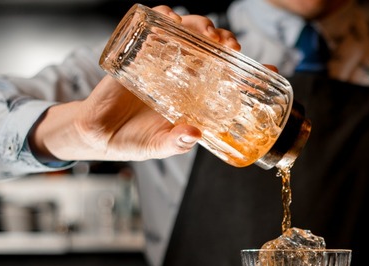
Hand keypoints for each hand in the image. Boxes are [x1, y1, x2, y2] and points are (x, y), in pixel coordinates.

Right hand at [29, 5, 240, 162]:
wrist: (98, 134)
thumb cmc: (135, 140)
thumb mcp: (161, 146)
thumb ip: (177, 142)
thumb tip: (193, 134)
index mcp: (196, 95)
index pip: (229, 76)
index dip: (249, 70)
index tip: (270, 68)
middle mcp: (183, 74)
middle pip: (212, 47)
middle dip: (225, 41)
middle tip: (231, 47)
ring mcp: (161, 61)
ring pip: (187, 32)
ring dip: (200, 25)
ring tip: (207, 33)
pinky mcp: (138, 53)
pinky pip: (153, 27)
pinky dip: (163, 16)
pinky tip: (170, 17)